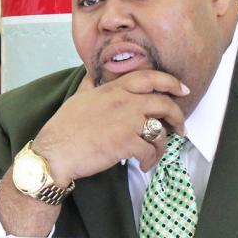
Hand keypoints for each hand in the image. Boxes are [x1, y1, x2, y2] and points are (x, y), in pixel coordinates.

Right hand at [32, 70, 187, 184]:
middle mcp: (124, 102)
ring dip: (162, 145)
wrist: (55, 152)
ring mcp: (127, 122)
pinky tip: (144, 165)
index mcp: (114, 89)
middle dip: (177, 117)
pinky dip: (150, 161)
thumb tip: (90, 71)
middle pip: (164, 103)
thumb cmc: (64, 127)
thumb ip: (89, 84)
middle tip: (180, 128)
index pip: (150, 77)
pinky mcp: (126, 143)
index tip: (182, 90)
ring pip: (160, 131)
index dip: (170, 82)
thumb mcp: (78, 98)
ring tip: (156, 154)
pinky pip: (150, 151)